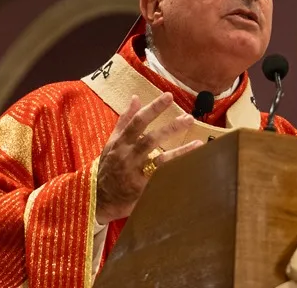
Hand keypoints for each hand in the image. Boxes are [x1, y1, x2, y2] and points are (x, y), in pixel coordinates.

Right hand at [95, 93, 202, 224]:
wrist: (99, 198)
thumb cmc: (108, 166)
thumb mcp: (112, 142)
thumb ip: (125, 120)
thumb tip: (136, 97)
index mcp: (121, 143)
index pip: (137, 121)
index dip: (153, 108)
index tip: (168, 97)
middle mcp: (128, 156)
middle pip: (151, 140)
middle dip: (170, 128)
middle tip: (189, 118)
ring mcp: (135, 174)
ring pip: (159, 161)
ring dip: (180, 152)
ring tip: (198, 144)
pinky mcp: (142, 190)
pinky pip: (161, 180)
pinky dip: (175, 173)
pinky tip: (191, 168)